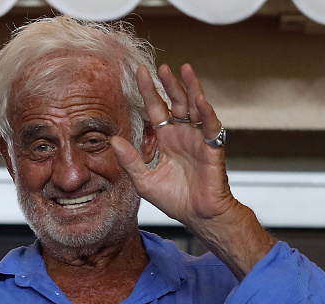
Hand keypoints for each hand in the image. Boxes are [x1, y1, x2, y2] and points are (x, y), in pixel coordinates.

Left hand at [110, 63, 274, 278]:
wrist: (197, 215)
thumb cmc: (173, 199)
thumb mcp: (144, 180)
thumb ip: (130, 160)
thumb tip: (112, 140)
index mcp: (165, 139)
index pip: (155, 110)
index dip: (148, 92)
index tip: (138, 73)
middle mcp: (181, 134)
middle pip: (175, 102)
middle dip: (167, 84)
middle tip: (158, 66)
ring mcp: (198, 138)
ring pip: (195, 107)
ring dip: (189, 88)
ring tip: (182, 70)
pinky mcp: (212, 147)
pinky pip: (211, 126)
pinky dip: (206, 112)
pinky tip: (199, 100)